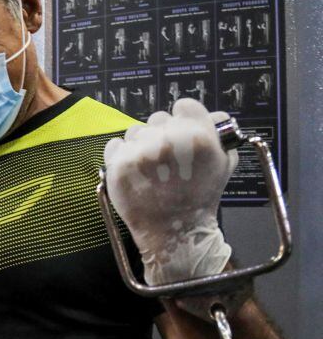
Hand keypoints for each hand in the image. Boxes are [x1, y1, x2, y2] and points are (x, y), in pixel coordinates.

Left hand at [103, 98, 236, 285]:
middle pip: (158, 118)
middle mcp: (168, 141)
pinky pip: (115, 144)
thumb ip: (220, 133)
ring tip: (151, 169)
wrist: (175, 232)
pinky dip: (122, 155)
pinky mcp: (118, 165)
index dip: (184, 119)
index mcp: (198, 136)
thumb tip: (211, 114)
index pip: (184, 106)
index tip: (183, 133)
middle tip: (168, 159)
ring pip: (136, 131)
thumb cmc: (199, 198)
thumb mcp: (224, 163)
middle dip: (163, 134)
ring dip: (141, 145)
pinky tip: (135, 172)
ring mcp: (141, 153)